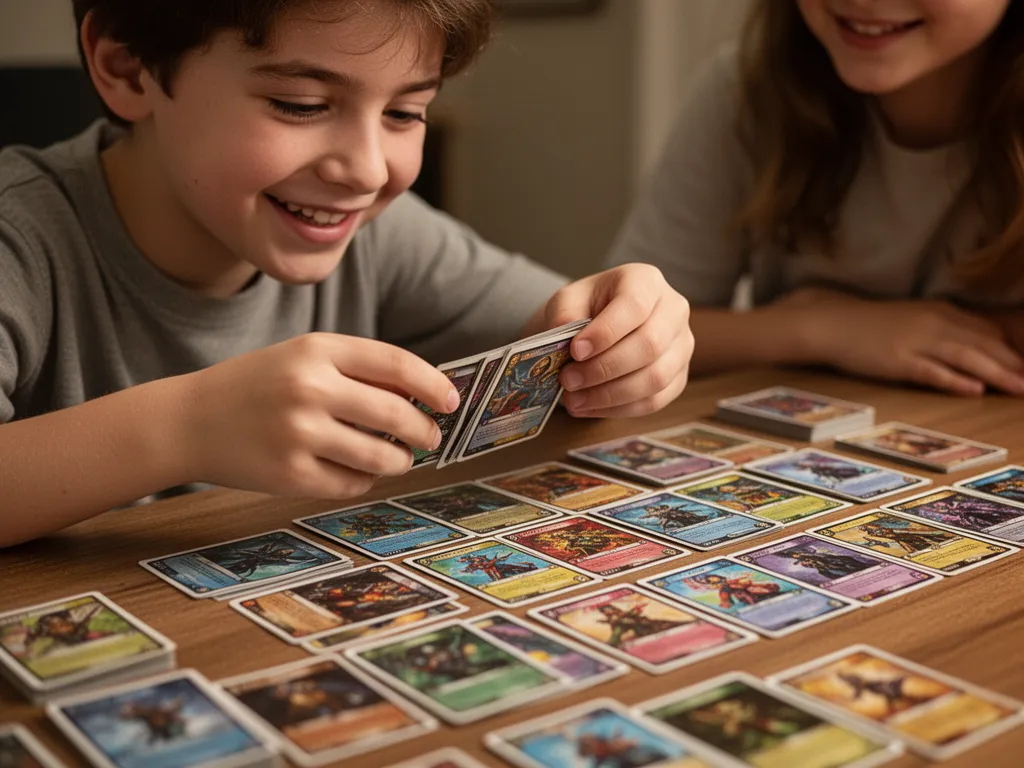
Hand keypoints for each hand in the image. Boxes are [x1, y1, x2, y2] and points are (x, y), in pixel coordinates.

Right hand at [179, 334, 458, 496]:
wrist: (189, 420)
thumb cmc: (257, 384)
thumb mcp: (304, 357)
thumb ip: (359, 368)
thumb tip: (424, 393)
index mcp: (316, 349)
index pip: (396, 364)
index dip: (432, 385)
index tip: (450, 401)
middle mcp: (308, 388)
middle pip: (396, 413)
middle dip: (424, 430)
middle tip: (431, 438)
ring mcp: (298, 434)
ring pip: (381, 455)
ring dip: (400, 459)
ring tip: (398, 457)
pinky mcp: (290, 475)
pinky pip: (352, 483)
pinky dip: (364, 478)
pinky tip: (356, 469)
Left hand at [539, 263, 693, 417]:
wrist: (601, 322)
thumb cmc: (587, 307)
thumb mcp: (569, 300)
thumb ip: (566, 316)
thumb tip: (568, 344)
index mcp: (646, 281)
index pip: (634, 306)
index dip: (605, 333)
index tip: (575, 351)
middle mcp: (674, 310)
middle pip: (650, 345)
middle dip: (604, 369)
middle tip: (568, 380)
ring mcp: (682, 345)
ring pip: (655, 378)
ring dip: (610, 395)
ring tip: (574, 399)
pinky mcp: (679, 376)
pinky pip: (655, 401)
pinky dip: (619, 409)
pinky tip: (589, 406)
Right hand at [780, 288, 1023, 395]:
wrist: (831, 323)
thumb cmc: (871, 326)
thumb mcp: (913, 321)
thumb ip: (943, 331)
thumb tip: (973, 350)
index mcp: (941, 313)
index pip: (988, 332)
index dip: (1013, 351)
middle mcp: (935, 324)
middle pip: (984, 345)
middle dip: (1014, 364)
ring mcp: (916, 342)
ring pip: (966, 357)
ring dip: (997, 373)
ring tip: (1020, 388)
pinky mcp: (898, 360)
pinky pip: (932, 371)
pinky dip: (955, 380)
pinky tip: (974, 389)